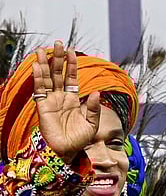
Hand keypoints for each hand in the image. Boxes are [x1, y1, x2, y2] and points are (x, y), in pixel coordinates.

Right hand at [31, 42, 101, 160]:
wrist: (67, 152)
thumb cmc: (79, 140)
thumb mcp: (92, 123)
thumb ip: (94, 108)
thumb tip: (97, 93)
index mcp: (73, 100)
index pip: (72, 78)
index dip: (72, 65)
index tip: (72, 51)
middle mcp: (61, 98)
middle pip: (58, 74)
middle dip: (58, 59)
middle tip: (58, 43)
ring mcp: (51, 101)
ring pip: (47, 78)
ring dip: (45, 64)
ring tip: (43, 49)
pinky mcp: (43, 107)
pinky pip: (40, 90)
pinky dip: (39, 78)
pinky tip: (38, 66)